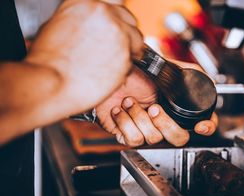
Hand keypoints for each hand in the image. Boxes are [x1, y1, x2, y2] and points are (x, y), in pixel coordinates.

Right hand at [24, 0, 142, 115]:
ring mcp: (117, 30)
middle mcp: (102, 11)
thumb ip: (82, 20)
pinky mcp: (126, 51)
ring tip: (118, 61)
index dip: (116, 17)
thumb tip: (93, 25)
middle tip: (119, 46)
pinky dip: (127, 65)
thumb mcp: (59, 26)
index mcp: (84, 2)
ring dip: (131, 48)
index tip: (117, 25)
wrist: (51, 83)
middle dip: (126, 32)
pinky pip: (135, 57)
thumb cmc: (49, 62)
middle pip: (128, 17)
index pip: (112, 2)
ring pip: (137, 37)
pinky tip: (113, 72)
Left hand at [96, 65, 217, 146]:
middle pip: (179, 138)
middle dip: (166, 123)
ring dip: (138, 115)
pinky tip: (120, 110)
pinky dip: (125, 121)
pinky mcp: (129, 136)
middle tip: (154, 107)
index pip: (201, 125)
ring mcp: (147, 131)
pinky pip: (134, 139)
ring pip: (154, 138)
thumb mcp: (164, 67)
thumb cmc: (133, 72)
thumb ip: (185, 72)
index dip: (206, 127)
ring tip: (129, 101)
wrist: (106, 78)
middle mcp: (164, 122)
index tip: (201, 126)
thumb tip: (203, 77)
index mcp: (177, 109)